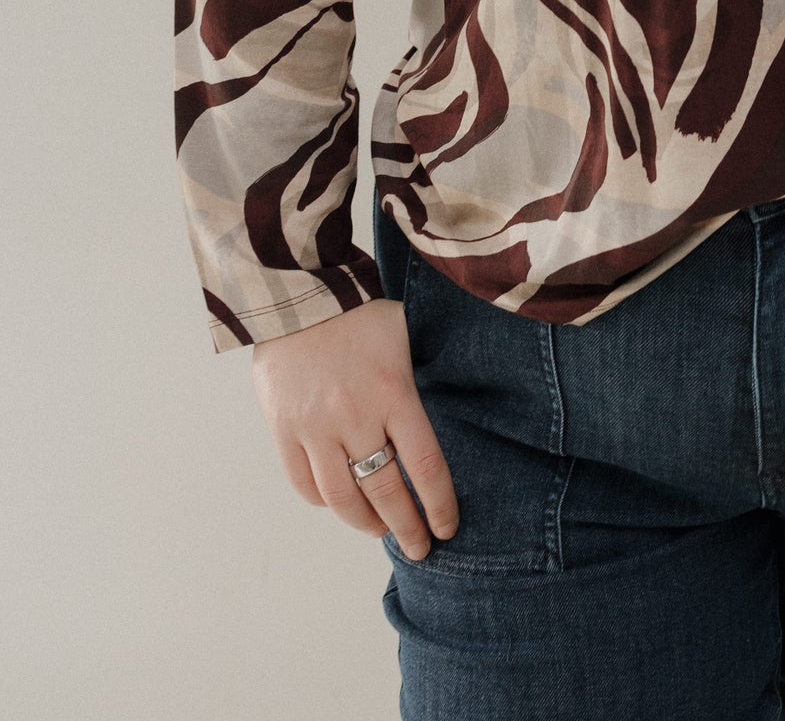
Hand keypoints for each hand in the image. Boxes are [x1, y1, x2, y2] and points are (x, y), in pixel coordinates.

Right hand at [250, 297, 458, 558]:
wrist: (299, 291)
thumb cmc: (360, 312)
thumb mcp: (401, 342)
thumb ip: (407, 393)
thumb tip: (417, 440)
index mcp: (393, 392)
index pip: (424, 465)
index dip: (438, 504)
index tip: (447, 527)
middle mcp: (355, 415)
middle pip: (385, 489)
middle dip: (406, 527)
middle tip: (419, 547)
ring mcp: (315, 425)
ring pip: (341, 497)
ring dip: (364, 522)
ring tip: (380, 530)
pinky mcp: (283, 428)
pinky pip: (303, 483)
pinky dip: (323, 501)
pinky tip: (338, 502)